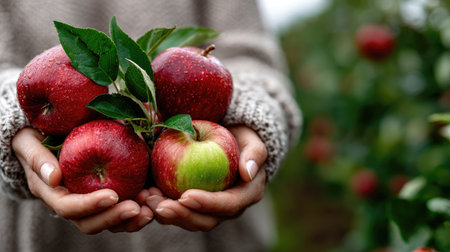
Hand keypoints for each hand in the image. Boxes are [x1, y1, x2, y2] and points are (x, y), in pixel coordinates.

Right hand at [12, 127, 152, 233]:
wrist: (45, 136)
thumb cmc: (35, 138)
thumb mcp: (29, 143)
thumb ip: (38, 158)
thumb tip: (54, 177)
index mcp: (53, 194)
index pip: (69, 208)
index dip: (90, 205)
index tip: (112, 195)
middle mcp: (73, 204)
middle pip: (92, 223)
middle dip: (115, 218)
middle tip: (138, 209)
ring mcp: (92, 202)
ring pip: (110, 221)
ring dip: (131, 220)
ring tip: (150, 211)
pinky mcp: (109, 194)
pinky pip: (123, 207)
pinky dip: (139, 207)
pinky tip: (155, 199)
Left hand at [145, 125, 266, 230]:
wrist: (231, 140)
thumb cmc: (243, 139)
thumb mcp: (253, 141)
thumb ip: (255, 154)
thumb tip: (249, 172)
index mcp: (245, 196)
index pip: (227, 205)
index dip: (207, 203)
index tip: (186, 196)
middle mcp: (226, 208)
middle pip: (204, 220)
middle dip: (180, 215)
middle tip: (159, 205)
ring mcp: (207, 209)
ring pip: (186, 219)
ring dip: (165, 213)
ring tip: (146, 199)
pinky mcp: (190, 204)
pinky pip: (174, 209)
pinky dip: (158, 205)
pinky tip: (142, 195)